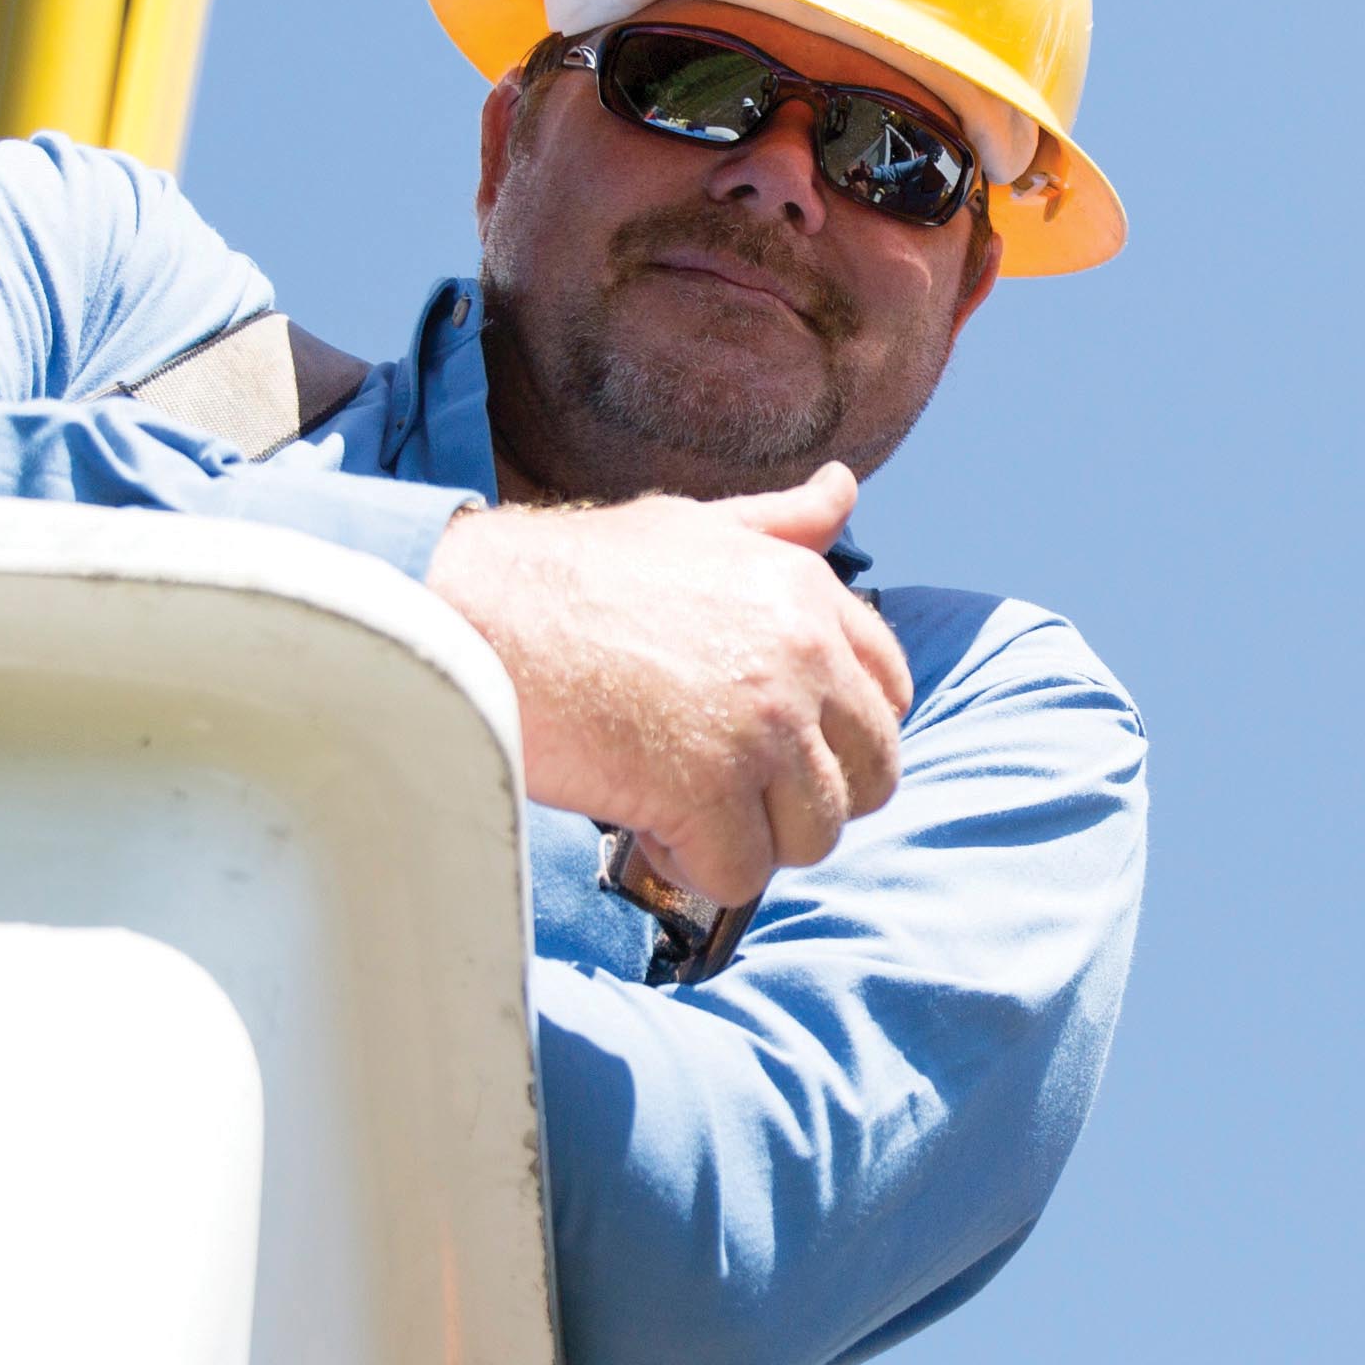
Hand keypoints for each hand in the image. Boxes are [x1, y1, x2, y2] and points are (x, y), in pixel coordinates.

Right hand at [439, 466, 912, 910]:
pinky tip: (649, 832)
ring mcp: (760, 725)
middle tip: (730, 790)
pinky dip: (695, 872)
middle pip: (870, 777)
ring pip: (814, 837)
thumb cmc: (568, 574)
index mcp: (806, 590)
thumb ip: (777, 525)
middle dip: (806, 798)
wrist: (473, 614)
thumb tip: (841, 488)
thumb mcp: (689, 526)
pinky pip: (740, 876)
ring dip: (750, 841)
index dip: (841, 735)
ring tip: (680, 808)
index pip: (891, 691)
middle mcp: (802, 655)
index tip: (778, 747)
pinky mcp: (706, 789)